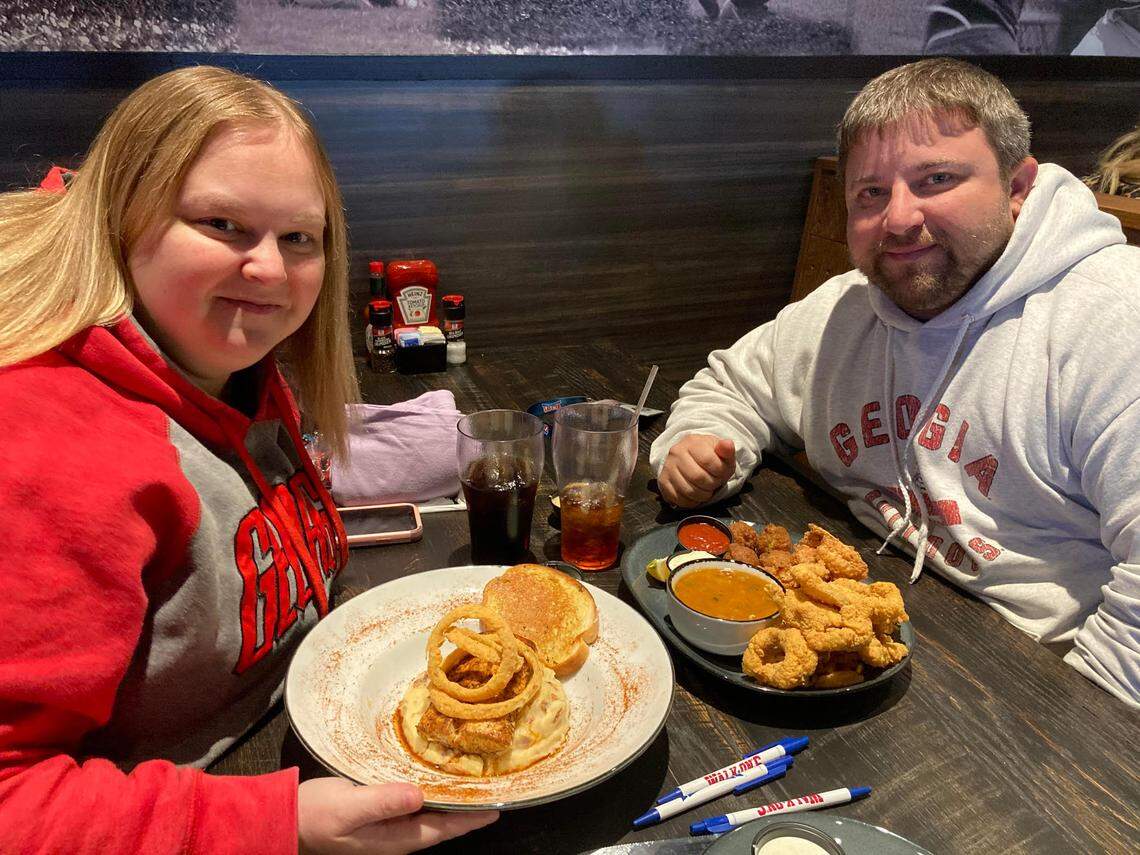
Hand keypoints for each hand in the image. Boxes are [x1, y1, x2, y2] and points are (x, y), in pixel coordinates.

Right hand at [298, 778, 498, 854]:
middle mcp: (398, 834)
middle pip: (442, 821)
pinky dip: (431, 788)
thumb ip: (383, 802)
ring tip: (474, 778)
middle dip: (467, 807)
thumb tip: (419, 795)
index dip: (470, 819)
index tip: (495, 807)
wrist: (288, 818)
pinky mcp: (382, 809)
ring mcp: (390, 823)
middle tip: (492, 786)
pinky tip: (437, 774)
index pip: (443, 829)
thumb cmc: (316, 816)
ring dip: (451, 796)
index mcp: (395, 839)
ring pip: (430, 810)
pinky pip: (415, 800)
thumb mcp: (348, 808)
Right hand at [657, 434, 735, 507]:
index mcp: (692, 442)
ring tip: (706, 488)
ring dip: (703, 495)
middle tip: (714, 482)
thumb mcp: (721, 452)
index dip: (720, 471)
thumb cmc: (708, 457)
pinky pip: (680, 500)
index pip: (709, 460)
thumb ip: (727, 450)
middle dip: (712, 484)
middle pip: (698, 478)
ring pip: (689, 491)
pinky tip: (696, 494)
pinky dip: (692, 502)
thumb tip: (728, 445)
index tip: (721, 472)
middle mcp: (676, 453)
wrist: (690, 458)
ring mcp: (667, 468)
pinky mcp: (663, 482)